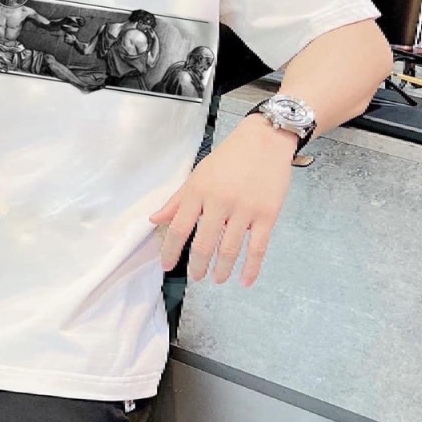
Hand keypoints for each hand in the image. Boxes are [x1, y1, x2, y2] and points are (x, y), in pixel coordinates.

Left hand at [148, 115, 296, 286]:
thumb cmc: (228, 158)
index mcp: (199, 191)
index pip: (179, 228)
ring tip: (217, 279)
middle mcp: (220, 201)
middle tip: (195, 277)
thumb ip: (177, 200)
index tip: (166, 266)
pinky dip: (251, 268)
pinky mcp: (268, 215)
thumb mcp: (198, 175)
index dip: (171, 250)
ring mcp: (245, 209)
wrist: (265, 140)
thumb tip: (154, 220)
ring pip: (230, 249)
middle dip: (197, 265)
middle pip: (204, 243)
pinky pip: (258, 248)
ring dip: (221, 270)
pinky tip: (244, 281)